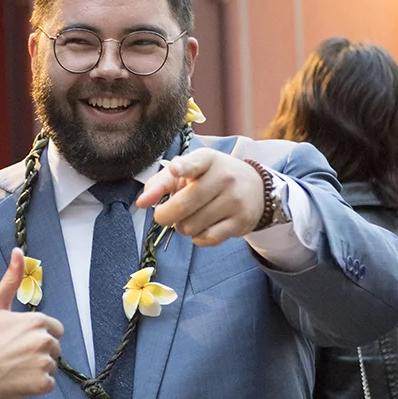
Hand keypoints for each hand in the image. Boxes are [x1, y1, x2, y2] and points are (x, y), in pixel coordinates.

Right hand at [0, 249, 63, 398]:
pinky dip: (35, 385)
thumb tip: (18, 252)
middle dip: (37, 351)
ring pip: (50, 365)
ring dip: (36, 368)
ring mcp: (44, 364)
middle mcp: (44, 341)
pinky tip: (16, 380)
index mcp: (37, 321)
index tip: (18, 341)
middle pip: (54, 347)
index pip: (54, 329)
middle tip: (12, 355)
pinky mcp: (41, 385)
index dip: (36, 335)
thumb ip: (11, 279)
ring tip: (12, 367)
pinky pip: (48, 384)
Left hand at [138, 149, 264, 245]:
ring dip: (182, 227)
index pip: (195, 163)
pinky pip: (207, 238)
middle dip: (165, 215)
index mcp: (208, 160)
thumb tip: (141, 203)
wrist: (256, 188)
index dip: (183, 168)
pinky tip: (202, 228)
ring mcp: (234, 200)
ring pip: (192, 225)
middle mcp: (224, 177)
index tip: (175, 170)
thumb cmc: (211, 179)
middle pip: (183, 205)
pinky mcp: (241, 221)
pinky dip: (197, 238)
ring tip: (189, 218)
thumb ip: (161, 183)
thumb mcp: (189, 172)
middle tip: (163, 215)